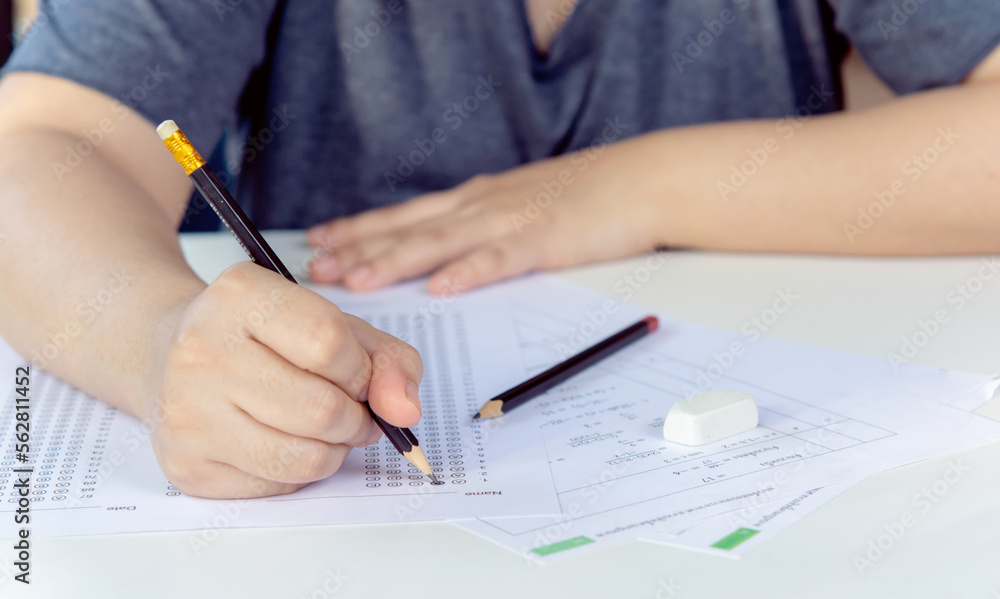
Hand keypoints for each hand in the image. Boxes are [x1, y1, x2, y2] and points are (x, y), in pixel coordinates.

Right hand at [140, 262, 422, 498]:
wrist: (166, 353)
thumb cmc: (262, 337)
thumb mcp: (331, 323)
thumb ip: (387, 359)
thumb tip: (406, 412)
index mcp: (241, 295)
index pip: (329, 343)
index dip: (361, 370)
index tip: (357, 374)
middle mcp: (201, 349)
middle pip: (320, 409)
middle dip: (355, 418)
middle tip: (351, 411)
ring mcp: (186, 411)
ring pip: (302, 458)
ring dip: (334, 451)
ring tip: (327, 430)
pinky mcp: (186, 464)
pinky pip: (276, 486)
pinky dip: (299, 472)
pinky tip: (285, 442)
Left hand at [306, 140, 661, 293]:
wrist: (640, 180)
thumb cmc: (581, 198)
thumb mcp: (519, 206)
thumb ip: (481, 230)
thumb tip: (443, 263)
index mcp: (475, 202)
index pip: (405, 218)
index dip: (359, 231)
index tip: (319, 244)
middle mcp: (482, 206)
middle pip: (410, 230)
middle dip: (359, 251)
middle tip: (315, 271)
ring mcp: (512, 220)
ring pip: (442, 243)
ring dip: (396, 260)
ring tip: (358, 280)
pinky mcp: (545, 239)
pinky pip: (502, 258)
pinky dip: (470, 272)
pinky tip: (443, 287)